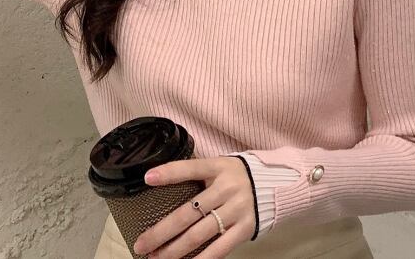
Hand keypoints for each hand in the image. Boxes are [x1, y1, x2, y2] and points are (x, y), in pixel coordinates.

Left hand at [132, 156, 255, 258]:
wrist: (273, 184)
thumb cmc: (236, 175)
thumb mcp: (219, 165)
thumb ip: (197, 172)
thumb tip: (160, 177)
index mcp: (218, 167)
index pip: (191, 168)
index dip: (169, 173)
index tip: (147, 178)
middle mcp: (227, 188)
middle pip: (189, 212)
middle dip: (161, 231)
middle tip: (141, 244)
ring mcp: (236, 210)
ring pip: (199, 234)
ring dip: (174, 249)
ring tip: (155, 258)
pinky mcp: (244, 229)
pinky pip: (219, 249)